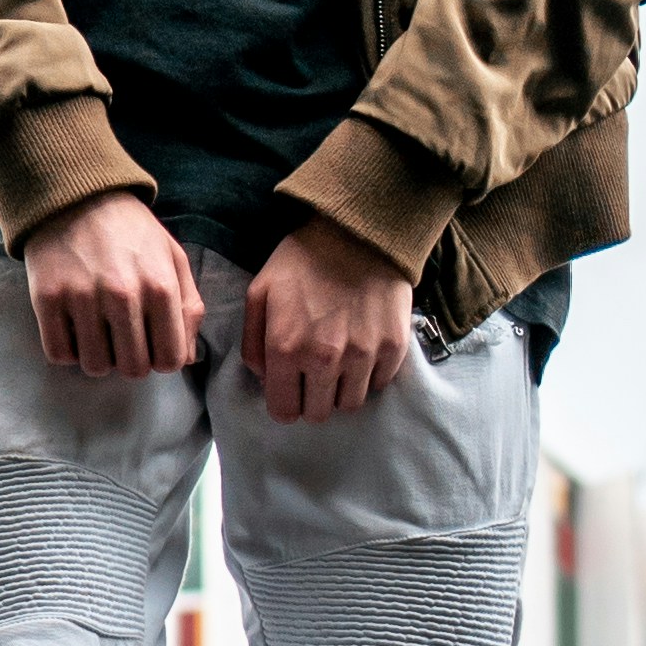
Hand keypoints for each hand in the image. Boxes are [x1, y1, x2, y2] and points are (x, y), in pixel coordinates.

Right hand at [22, 191, 203, 377]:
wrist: (76, 195)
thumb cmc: (131, 231)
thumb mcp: (173, 258)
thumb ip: (188, 308)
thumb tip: (188, 358)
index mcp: (160, 286)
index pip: (170, 359)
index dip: (163, 358)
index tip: (152, 344)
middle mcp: (122, 294)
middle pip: (133, 369)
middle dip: (131, 360)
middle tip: (123, 337)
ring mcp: (81, 297)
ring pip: (95, 366)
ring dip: (98, 356)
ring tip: (98, 330)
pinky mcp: (47, 298)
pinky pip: (59, 354)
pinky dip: (67, 349)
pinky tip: (74, 326)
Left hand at [241, 215, 414, 419]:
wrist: (359, 231)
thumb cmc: (303, 260)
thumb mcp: (260, 292)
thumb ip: (253, 342)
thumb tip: (264, 378)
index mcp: (286, 348)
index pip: (283, 411)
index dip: (285, 402)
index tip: (290, 387)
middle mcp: (324, 360)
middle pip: (318, 413)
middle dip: (312, 399)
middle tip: (314, 375)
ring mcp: (362, 356)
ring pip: (350, 405)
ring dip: (341, 390)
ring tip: (340, 363)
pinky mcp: (393, 349)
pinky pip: (379, 384)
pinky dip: (369, 375)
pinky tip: (362, 349)